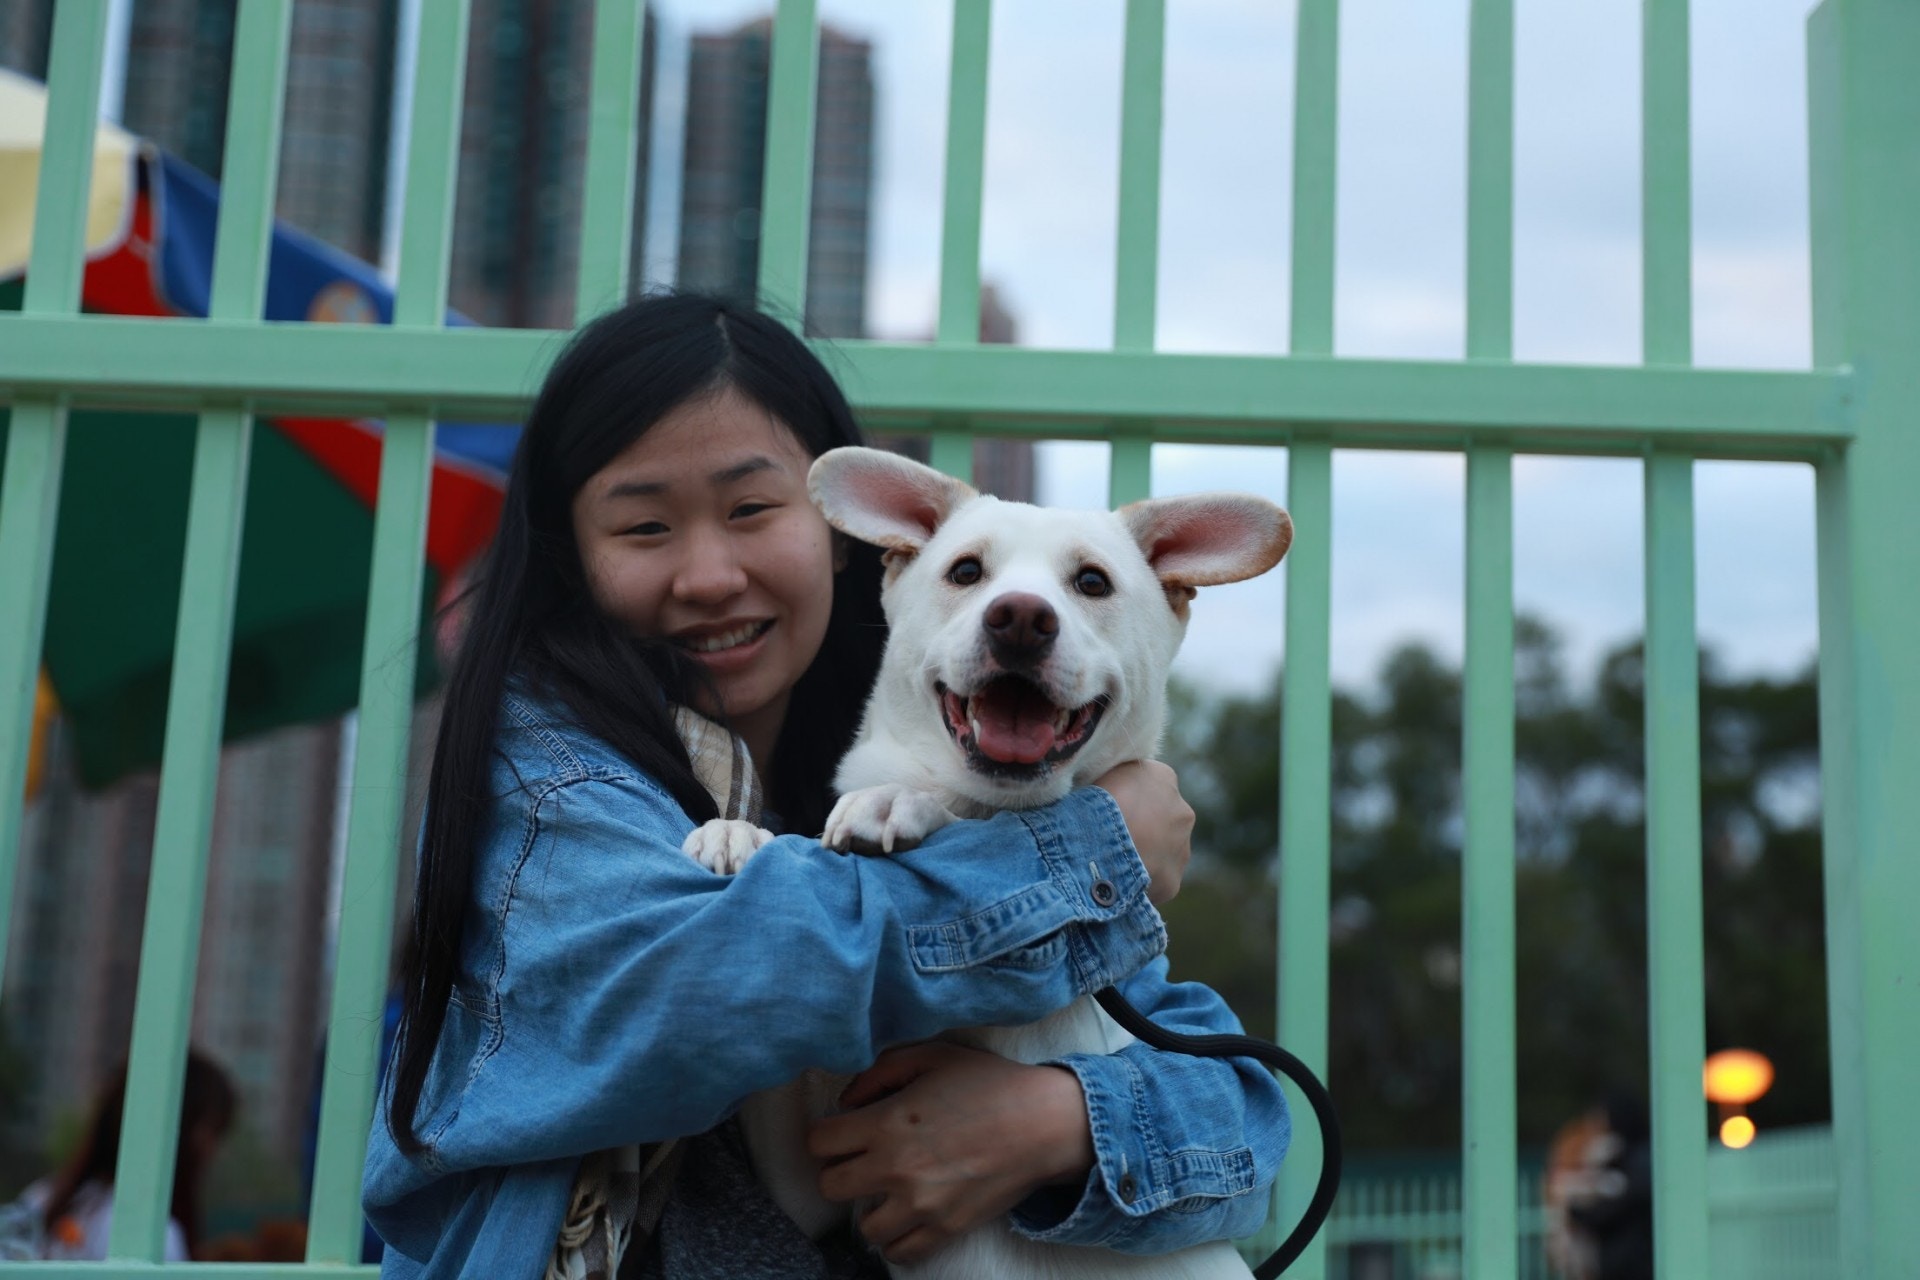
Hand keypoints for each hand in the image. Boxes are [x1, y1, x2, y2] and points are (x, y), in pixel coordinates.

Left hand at [807, 1042, 1094, 1264]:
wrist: (1043, 1123)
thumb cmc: (988, 1083)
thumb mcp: (931, 1057)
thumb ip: (879, 1072)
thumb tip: (847, 1101)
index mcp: (888, 1123)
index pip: (819, 1143)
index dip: (824, 1134)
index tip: (839, 1132)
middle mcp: (897, 1168)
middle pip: (830, 1187)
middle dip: (838, 1170)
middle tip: (858, 1160)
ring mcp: (922, 1205)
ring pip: (864, 1228)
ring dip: (868, 1208)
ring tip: (886, 1191)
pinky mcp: (947, 1228)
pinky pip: (900, 1253)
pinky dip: (896, 1239)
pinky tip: (905, 1217)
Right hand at [1092, 759, 1192, 903]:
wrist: (1095, 851)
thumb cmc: (1089, 806)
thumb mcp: (1098, 775)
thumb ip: (1115, 779)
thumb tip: (1110, 789)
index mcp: (1162, 776)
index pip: (1148, 784)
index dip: (1127, 797)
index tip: (1108, 809)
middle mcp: (1182, 810)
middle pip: (1163, 818)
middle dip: (1144, 826)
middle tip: (1111, 837)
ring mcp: (1182, 848)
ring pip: (1165, 850)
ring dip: (1145, 854)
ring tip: (1113, 862)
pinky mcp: (1174, 880)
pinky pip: (1157, 879)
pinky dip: (1142, 881)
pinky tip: (1118, 883)